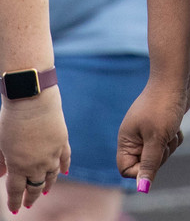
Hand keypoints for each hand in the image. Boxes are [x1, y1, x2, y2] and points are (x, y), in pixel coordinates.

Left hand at [0, 89, 69, 213]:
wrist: (32, 98)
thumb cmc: (11, 119)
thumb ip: (0, 162)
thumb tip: (2, 175)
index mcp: (18, 166)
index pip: (17, 191)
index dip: (16, 201)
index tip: (16, 209)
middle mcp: (37, 164)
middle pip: (35, 187)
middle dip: (31, 197)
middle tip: (29, 203)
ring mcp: (52, 153)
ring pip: (52, 176)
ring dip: (48, 185)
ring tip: (45, 191)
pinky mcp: (63, 141)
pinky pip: (66, 159)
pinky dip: (65, 167)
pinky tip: (64, 172)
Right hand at [117, 80, 189, 190]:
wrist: (176, 78)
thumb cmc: (164, 106)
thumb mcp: (157, 139)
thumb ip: (149, 164)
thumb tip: (142, 189)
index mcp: (126, 139)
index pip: (127, 169)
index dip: (140, 169)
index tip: (154, 156)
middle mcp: (135, 136)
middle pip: (145, 163)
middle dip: (160, 156)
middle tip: (165, 139)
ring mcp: (149, 129)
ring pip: (160, 154)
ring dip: (169, 146)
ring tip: (172, 130)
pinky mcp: (163, 124)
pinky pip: (169, 143)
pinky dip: (175, 138)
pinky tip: (178, 127)